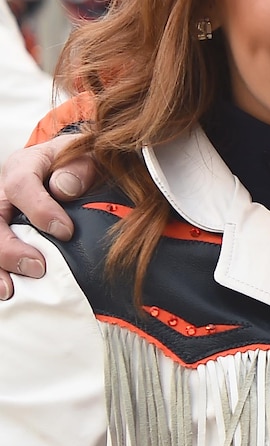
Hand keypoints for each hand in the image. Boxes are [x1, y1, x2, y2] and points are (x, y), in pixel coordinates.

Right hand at [0, 138, 90, 298]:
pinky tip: (6, 289)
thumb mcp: (85, 156)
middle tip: (37, 267)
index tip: (66, 231)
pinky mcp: (3, 231)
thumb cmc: (77, 163)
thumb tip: (64, 189)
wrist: (69, 168)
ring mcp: (0, 213)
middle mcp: (2, 191)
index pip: (21, 186)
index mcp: (23, 167)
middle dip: (9, 248)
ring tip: (10, 289)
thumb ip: (78, 169)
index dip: (40, 210)